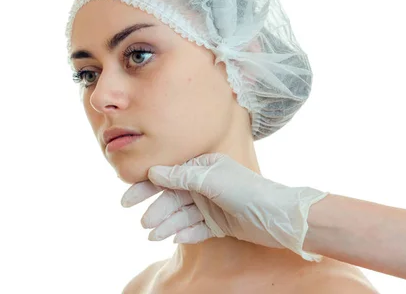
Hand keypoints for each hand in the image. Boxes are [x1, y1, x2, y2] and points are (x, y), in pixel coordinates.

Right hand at [120, 153, 328, 260]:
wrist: (278, 217)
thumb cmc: (247, 191)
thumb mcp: (212, 180)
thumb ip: (182, 177)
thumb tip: (154, 172)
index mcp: (204, 167)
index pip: (169, 176)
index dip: (147, 187)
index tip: (127, 199)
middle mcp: (205, 184)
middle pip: (173, 197)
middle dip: (157, 209)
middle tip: (143, 222)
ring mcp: (211, 205)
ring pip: (182, 215)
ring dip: (168, 224)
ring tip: (153, 235)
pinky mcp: (219, 223)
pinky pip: (196, 228)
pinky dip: (184, 233)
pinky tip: (173, 238)